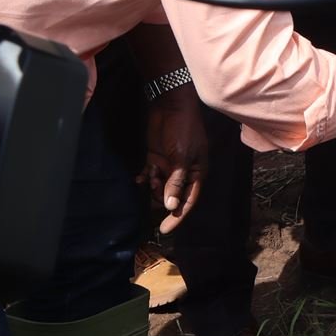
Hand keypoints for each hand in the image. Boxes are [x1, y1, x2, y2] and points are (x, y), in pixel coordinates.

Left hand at [141, 87, 206, 232]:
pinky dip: (144, 178)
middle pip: (172, 195)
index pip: (188, 200)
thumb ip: (176, 181)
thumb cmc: (183, 130)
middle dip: (161, 197)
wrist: (171, 106)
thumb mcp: (181, 157)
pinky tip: (138, 177)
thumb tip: (171, 205)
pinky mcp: (156, 158)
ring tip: (149, 176)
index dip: (177, 216)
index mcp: (197, 173)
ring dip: (152, 186)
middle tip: (153, 188)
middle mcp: (184, 173)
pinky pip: (149, 175)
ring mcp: (170, 166)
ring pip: (159, 187)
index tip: (164, 230)